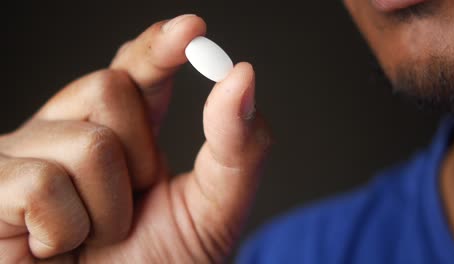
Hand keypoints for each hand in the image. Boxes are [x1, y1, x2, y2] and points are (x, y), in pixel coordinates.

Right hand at [0, 14, 270, 262]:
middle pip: (111, 87)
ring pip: (88, 143)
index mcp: (119, 130)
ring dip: (109, 209)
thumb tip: (242, 75)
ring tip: (91, 237)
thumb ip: (237, 148)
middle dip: (140, 159)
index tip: (192, 31)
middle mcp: (68, 130)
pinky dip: (67, 229)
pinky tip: (54, 248)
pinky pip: (43, 183)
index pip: (133, 69)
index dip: (159, 47)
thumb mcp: (213, 208)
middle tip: (129, 209)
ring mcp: (25, 155)